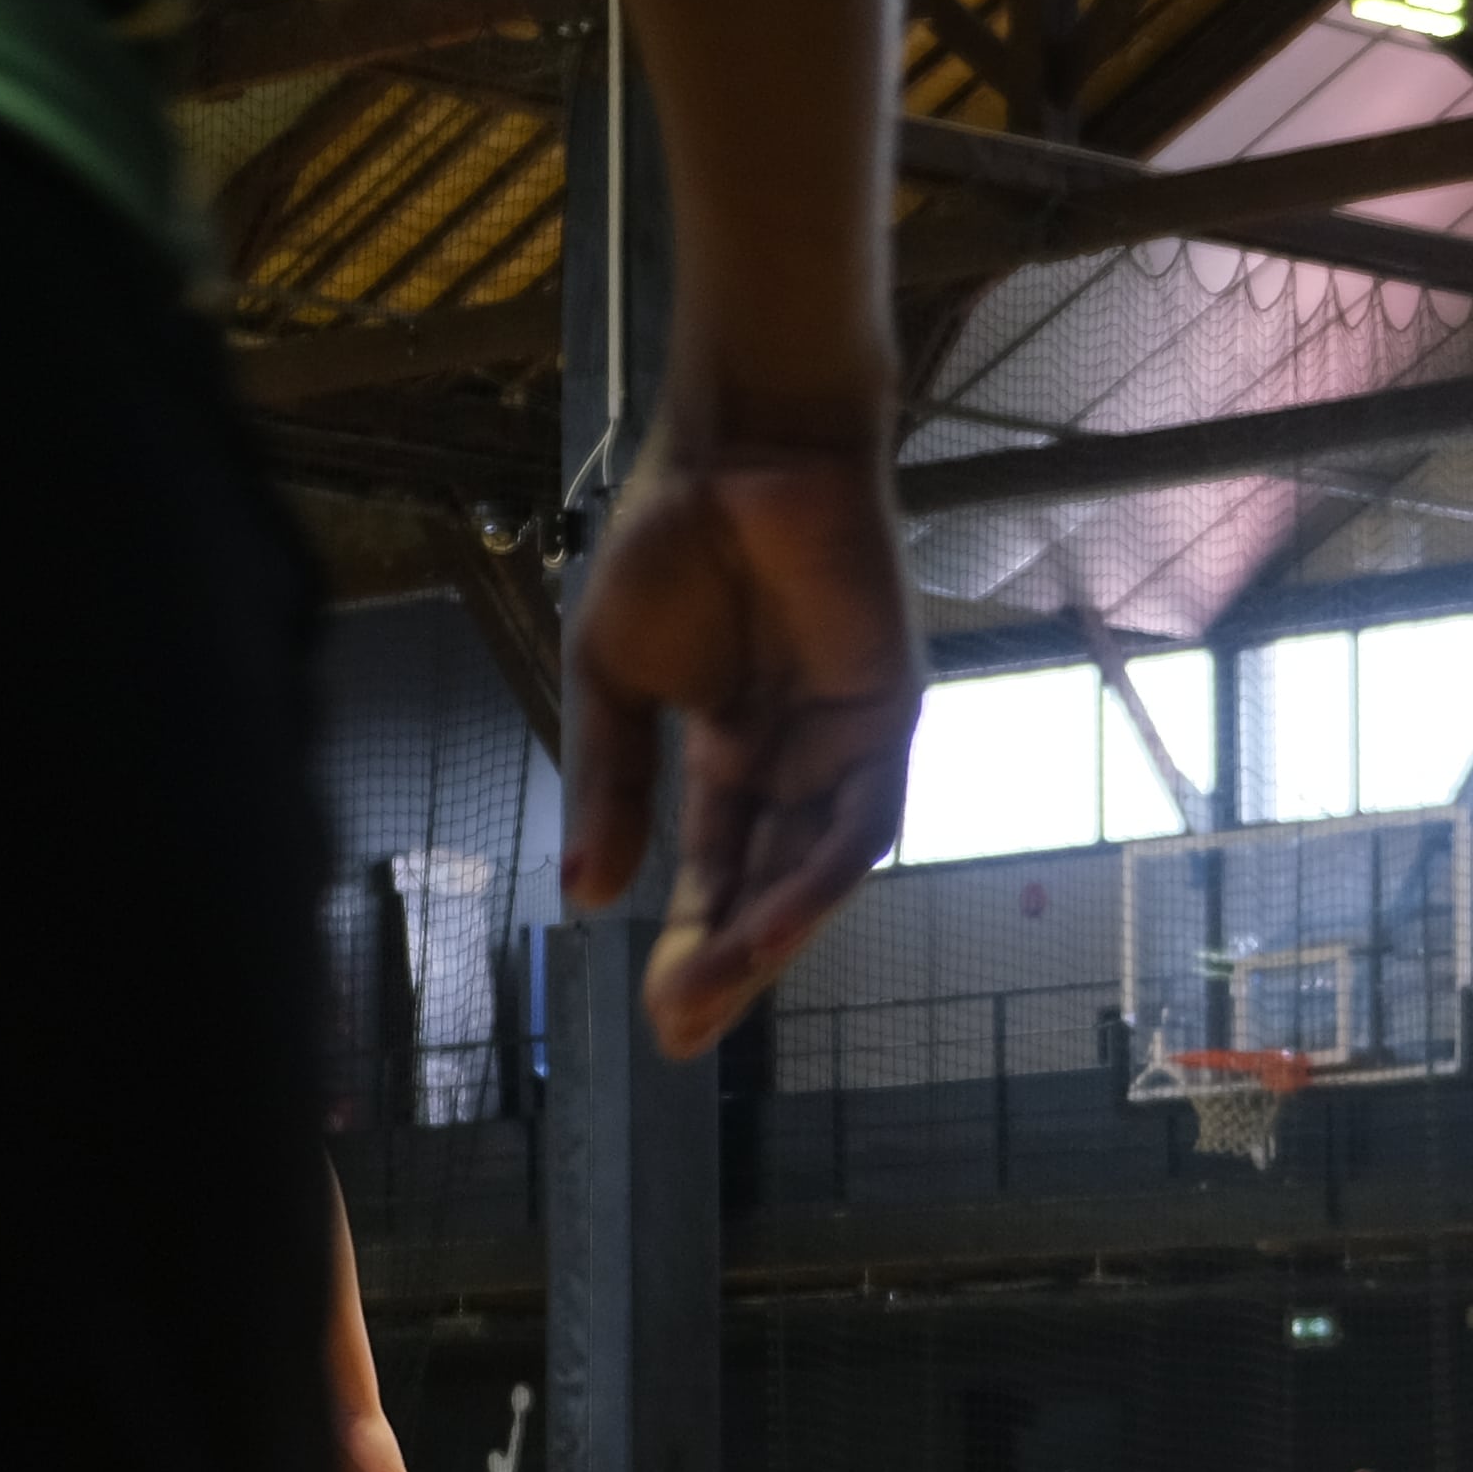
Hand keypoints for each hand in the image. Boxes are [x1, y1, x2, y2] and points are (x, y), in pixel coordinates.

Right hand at [561, 391, 919, 1058]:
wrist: (735, 441)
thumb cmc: (673, 537)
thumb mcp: (611, 677)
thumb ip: (608, 781)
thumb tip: (583, 897)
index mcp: (733, 752)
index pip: (716, 868)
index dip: (687, 941)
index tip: (652, 1018)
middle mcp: (799, 758)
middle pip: (768, 884)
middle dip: (726, 961)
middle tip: (677, 1030)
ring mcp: (849, 739)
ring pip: (817, 868)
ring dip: (769, 936)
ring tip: (711, 994)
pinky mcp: (889, 711)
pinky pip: (861, 817)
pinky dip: (817, 877)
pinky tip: (769, 926)